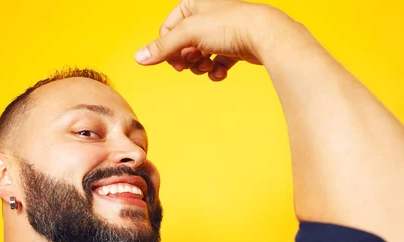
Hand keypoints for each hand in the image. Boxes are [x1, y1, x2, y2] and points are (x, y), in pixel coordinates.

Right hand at [134, 0, 287, 80]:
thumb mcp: (189, 34)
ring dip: (201, 67)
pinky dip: (217, 70)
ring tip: (208, 68)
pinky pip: (219, 62)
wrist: (264, 35)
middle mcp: (207, 15)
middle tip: (194, 64)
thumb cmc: (230, 25)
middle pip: (184, 44)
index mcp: (193, 3)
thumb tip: (139, 58)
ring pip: (201, 55)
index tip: (176, 63)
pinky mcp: (235, 46)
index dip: (168, 49)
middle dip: (187, 59)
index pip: (168, 29)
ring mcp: (222, 31)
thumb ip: (163, 47)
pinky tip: (221, 72)